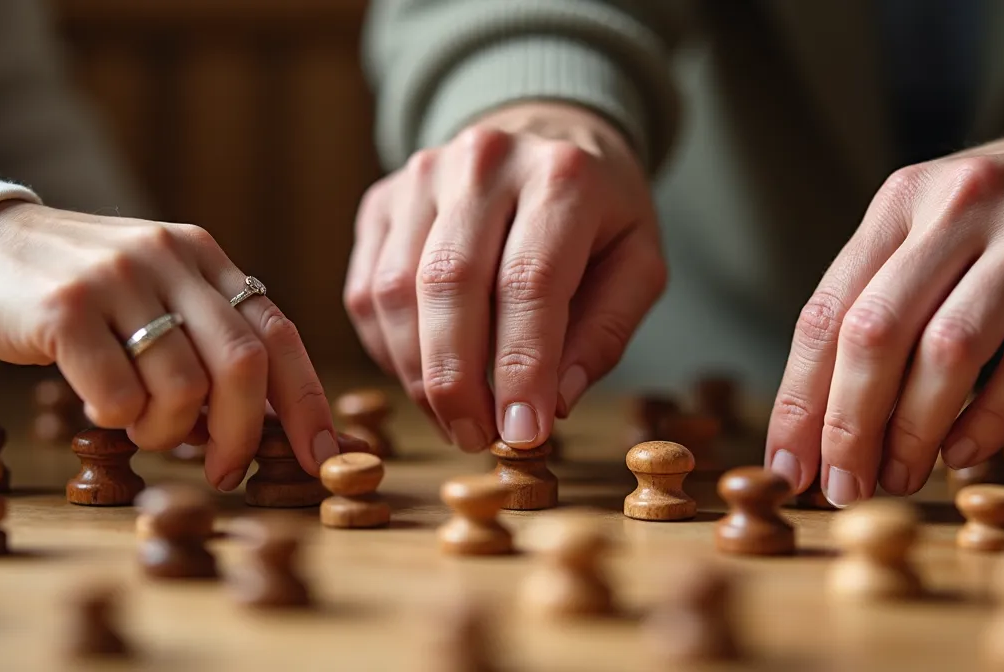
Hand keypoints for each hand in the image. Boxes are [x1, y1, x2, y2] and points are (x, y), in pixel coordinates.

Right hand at [0, 202, 338, 485]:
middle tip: (222, 471)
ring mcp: (118, 277)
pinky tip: (94, 405)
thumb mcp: (156, 298)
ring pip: (182, 388)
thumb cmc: (81, 296)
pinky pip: (118, 396)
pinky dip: (116, 421)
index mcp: (204, 256)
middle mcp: (170, 257)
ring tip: (138, 425)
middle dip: (241, 435)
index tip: (322, 455)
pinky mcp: (65, 307)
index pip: (279, 334)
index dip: (306, 402)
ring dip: (165, 431)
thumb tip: (260, 429)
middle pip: (242, 365)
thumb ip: (206, 345)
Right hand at [344, 102, 664, 450]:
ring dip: (418, 373)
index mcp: (560, 176)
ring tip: (454, 418)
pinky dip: (390, 350)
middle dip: (457, 381)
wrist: (545, 137)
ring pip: (396, 291)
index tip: (522, 434)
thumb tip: (554, 401)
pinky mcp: (381, 201)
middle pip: (449, 283)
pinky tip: (425, 374)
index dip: (521, 368)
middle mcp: (483, 162)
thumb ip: (605, 332)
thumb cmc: (597, 218)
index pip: (528, 282)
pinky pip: (367, 291)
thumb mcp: (636, 266)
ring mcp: (421, 175)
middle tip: (476, 439)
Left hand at [764, 100, 1003, 505]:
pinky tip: (966, 451)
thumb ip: (881, 301)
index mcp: (902, 201)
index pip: (827, 311)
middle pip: (877, 332)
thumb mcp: (936, 230)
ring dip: (915, 429)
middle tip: (844, 487)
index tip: (787, 465)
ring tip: (900, 477)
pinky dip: (994, 416)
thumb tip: (822, 420)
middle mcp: (961, 206)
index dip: (799, 399)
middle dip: (849, 425)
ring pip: (950, 348)